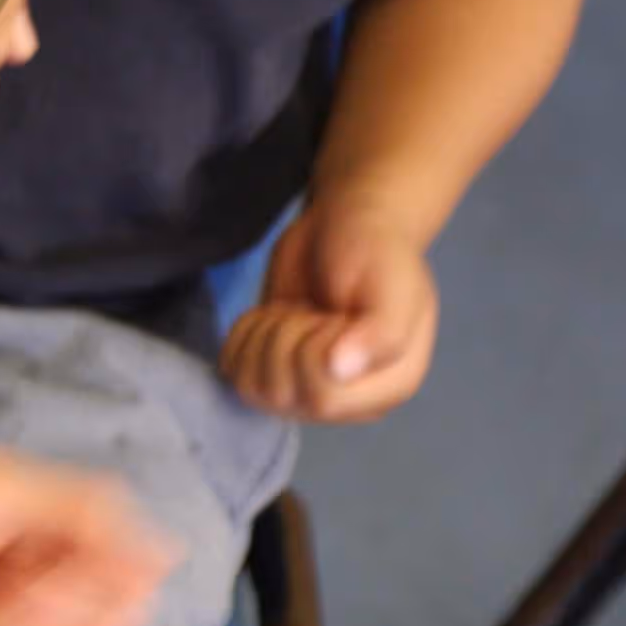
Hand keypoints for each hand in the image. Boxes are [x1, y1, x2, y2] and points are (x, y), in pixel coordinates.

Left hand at [223, 196, 438, 423]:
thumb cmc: (377, 252)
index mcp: (390, 387)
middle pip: (282, 394)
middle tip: (315, 309)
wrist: (343, 225)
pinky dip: (243, 334)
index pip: (325, 399)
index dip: (314, 351)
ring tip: (297, 310)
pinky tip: (273, 315)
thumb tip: (337, 370)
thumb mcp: (393, 287)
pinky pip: (232, 372)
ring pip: (252, 388)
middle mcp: (348, 399)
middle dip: (286, 336)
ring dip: (264, 334)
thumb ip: (381, 333)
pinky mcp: (270, 370)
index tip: (337, 315)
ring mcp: (306, 389)